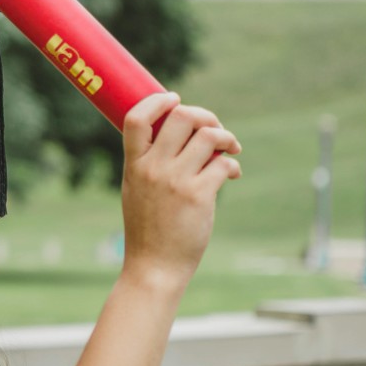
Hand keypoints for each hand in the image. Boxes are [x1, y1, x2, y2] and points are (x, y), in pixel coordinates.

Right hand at [119, 93, 240, 290]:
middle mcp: (153, 168)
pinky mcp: (198, 196)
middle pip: (181, 117)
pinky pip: (223, 164)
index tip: (175, 99)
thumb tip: (180, 135)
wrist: (154, 266)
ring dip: (226, 138)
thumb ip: (148, 163)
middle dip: (205, 116)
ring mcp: (175, 181)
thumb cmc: (147, 230)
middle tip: (214, 130)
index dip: (158, 100)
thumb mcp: (135, 190)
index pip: (136, 118)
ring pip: (209, 136)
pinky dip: (232, 165)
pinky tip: (232, 174)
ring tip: (230, 149)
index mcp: (133, 165)